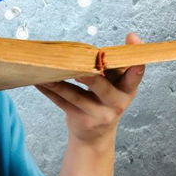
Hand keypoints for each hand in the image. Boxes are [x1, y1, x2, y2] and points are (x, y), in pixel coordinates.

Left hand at [35, 32, 144, 146]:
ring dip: (58, 82)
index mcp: (128, 90)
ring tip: (45, 70)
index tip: (132, 40)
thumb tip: (124, 37)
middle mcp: (116, 103)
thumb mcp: (117, 86)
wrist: (96, 138)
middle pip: (101, 87)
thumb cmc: (105, 102)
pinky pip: (62, 103)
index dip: (135, 60)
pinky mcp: (81, 120)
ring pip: (75, 95)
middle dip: (89, 76)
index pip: (134, 75)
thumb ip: (115, 66)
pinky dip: (49, 91)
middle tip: (78, 66)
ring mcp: (99, 115)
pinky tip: (39, 81)